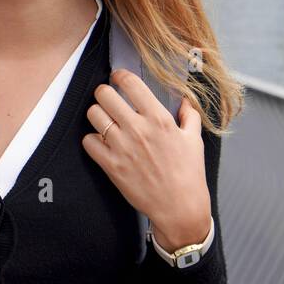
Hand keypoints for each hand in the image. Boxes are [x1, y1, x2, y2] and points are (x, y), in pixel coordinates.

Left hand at [82, 69, 211, 249]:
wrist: (179, 207)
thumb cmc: (189, 174)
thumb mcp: (194, 140)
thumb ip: (189, 115)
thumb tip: (184, 101)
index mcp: (159, 118)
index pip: (130, 83)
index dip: (120, 76)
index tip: (118, 78)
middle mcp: (138, 129)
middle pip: (104, 94)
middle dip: (104, 93)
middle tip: (108, 98)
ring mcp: (122, 147)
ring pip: (93, 115)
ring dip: (96, 114)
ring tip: (104, 119)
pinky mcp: (111, 165)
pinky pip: (88, 142)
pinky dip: (92, 139)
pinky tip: (102, 142)